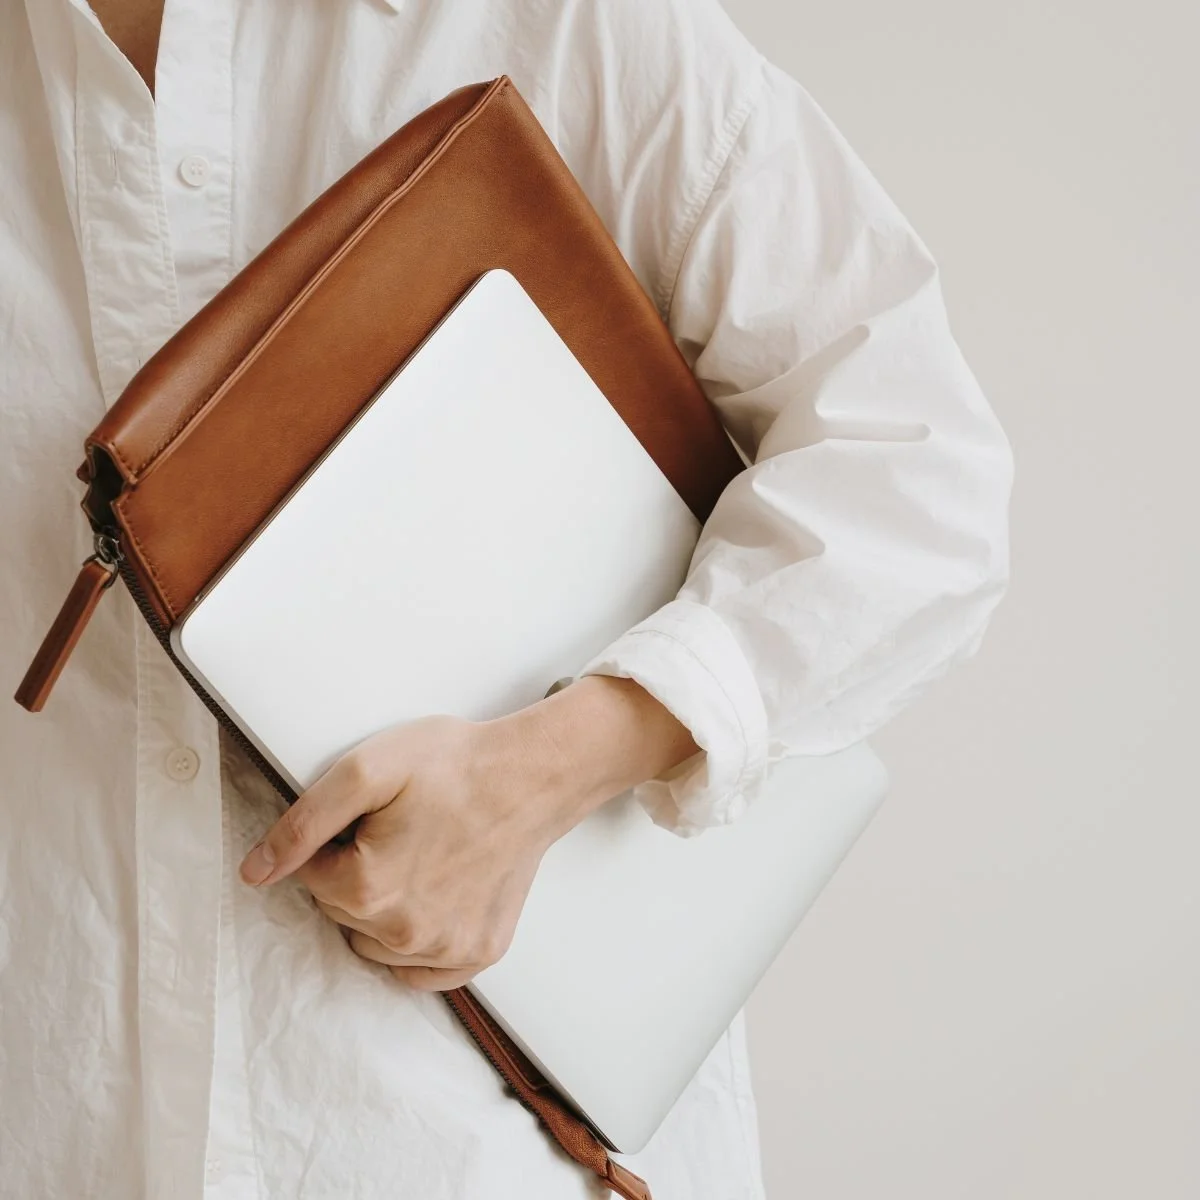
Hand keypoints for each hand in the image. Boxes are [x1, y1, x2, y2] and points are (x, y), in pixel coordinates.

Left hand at [238, 675, 699, 990]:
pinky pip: (420, 970)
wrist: (532, 776)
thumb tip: (255, 871)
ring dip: (384, 909)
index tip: (372, 816)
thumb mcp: (366, 769)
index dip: (336, 840)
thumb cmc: (455, 766)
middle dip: (357, 873)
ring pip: (374, 944)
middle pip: (341, 913)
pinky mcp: (477, 955)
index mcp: (367, 891)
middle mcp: (403, 936)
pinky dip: (418, 941)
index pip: (309, 878)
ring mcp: (445, 952)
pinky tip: (438, 895)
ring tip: (423, 856)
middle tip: (400, 829)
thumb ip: (303, 823)